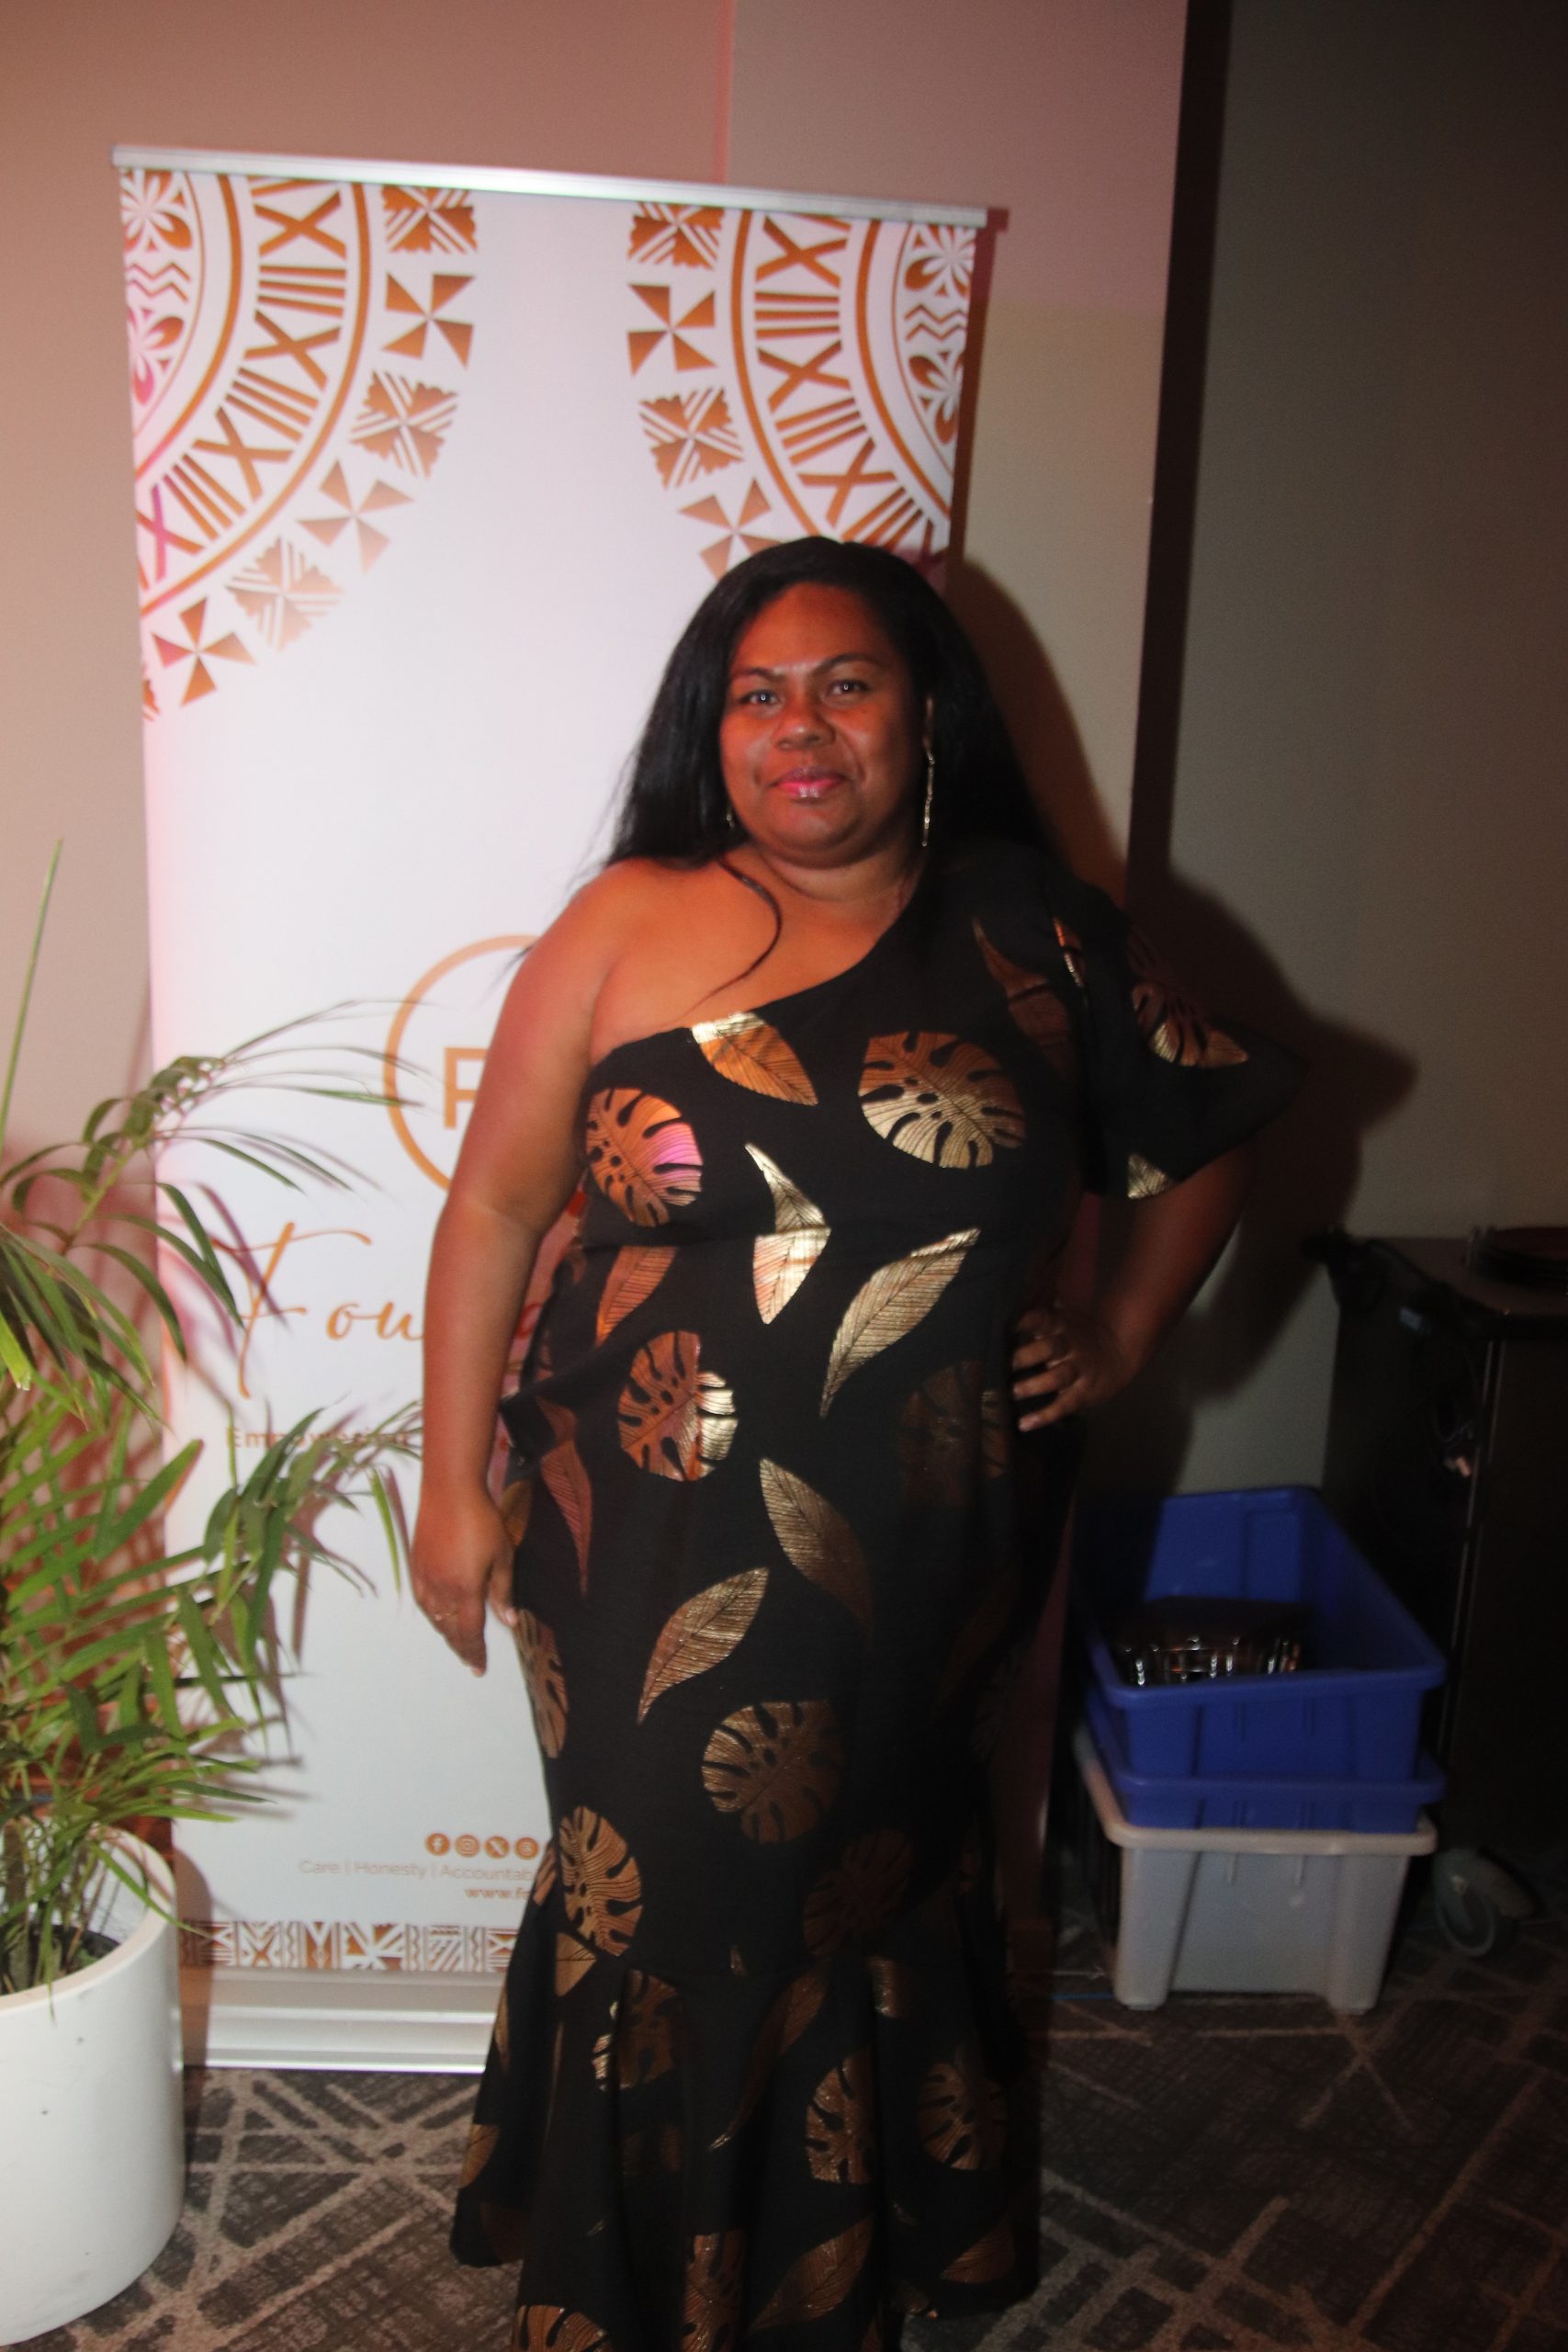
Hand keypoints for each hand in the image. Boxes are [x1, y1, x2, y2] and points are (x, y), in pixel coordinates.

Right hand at [410, 1485, 517, 1674]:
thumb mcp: (503, 1555)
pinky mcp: (416, 1567)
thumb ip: (503, 1591)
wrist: (449, 1492)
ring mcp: (425, 1579)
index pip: (470, 1633)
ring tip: (457, 1643)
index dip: (475, 1653)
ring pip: (434, 1619)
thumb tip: (509, 1621)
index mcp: (466, 1591)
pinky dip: (432, 1617)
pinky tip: (437, 1617)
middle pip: (450, 1630)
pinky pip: (422, 1602)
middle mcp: (441, 1591)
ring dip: (446, 1634)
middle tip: (469, 1662)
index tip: (479, 1669)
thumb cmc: (482, 1521)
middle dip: (461, 1648)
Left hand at [1011, 1303, 1136, 1428]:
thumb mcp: (1064, 1320)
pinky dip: (1044, 1417)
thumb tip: (1007, 1303)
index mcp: (1061, 1326)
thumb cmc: (1077, 1336)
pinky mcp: (1083, 1394)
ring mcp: (1078, 1371)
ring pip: (1057, 1378)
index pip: (1043, 1319)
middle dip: (1027, 1355)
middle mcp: (1070, 1347)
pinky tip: (1024, 1425)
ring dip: (1034, 1386)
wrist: (1118, 1354)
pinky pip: (1063, 1406)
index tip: (1007, 1325)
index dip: (1026, 1321)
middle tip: (1005, 1364)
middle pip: (1050, 1348)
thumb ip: (1039, 1315)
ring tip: (1012, 1393)